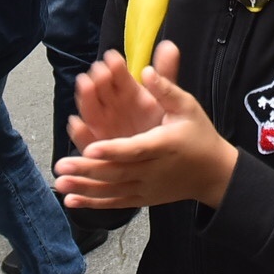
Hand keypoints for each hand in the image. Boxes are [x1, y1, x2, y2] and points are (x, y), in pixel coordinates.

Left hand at [56, 57, 238, 210]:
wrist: (213, 173)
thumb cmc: (199, 134)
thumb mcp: (188, 106)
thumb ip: (166, 89)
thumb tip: (146, 71)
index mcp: (164, 145)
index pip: (136, 149)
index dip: (113, 149)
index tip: (92, 147)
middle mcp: (154, 170)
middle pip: (118, 172)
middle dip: (87, 170)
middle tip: (61, 165)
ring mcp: (147, 188)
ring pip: (113, 190)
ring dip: (84, 188)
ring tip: (60, 184)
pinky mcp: (143, 199)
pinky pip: (116, 202)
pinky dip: (93, 203)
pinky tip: (71, 201)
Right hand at [67, 44, 171, 148]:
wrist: (161, 158)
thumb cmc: (161, 127)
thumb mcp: (168, 100)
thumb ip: (166, 74)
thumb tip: (170, 45)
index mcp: (129, 93)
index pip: (119, 76)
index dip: (116, 66)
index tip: (114, 58)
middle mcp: (113, 107)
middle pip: (101, 90)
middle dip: (98, 80)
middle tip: (99, 71)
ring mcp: (103, 126)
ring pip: (91, 111)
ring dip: (86, 99)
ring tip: (85, 86)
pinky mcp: (97, 147)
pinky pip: (86, 140)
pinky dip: (80, 133)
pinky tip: (77, 124)